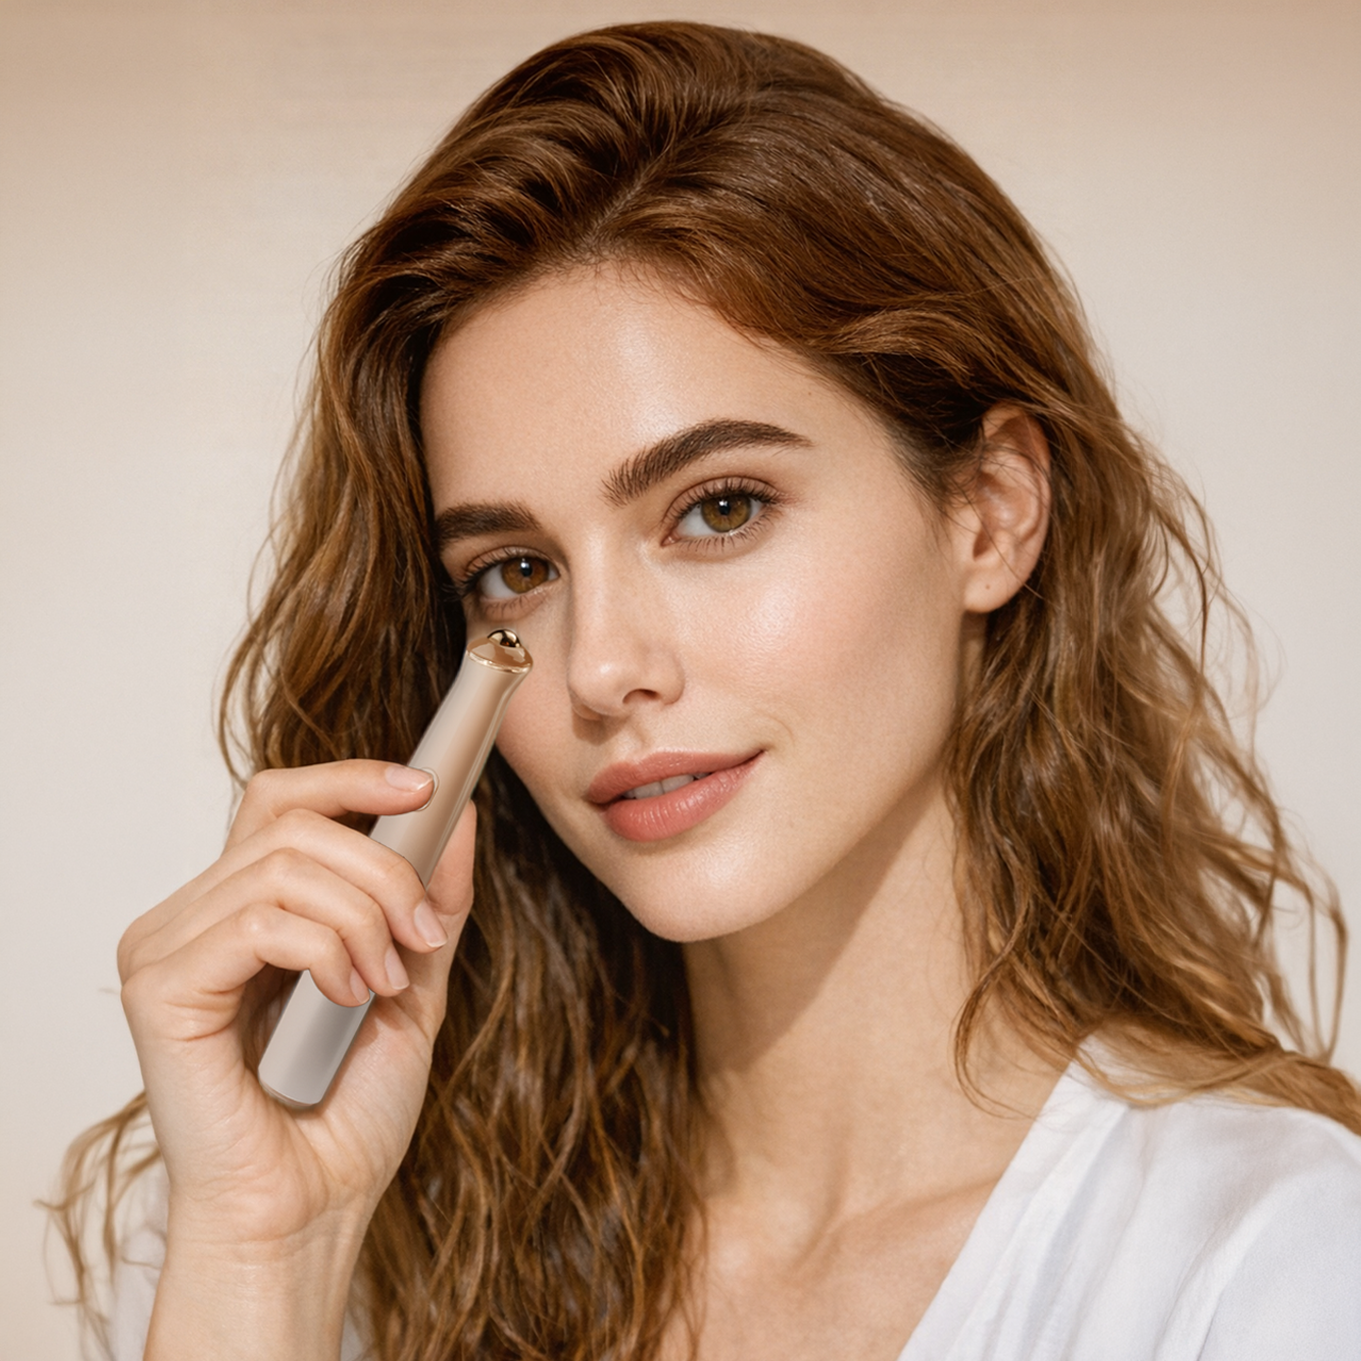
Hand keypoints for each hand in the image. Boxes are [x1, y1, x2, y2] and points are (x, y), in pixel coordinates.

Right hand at [118, 760, 471, 1257]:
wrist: (313, 1208)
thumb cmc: (347, 1110)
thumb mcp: (412, 981)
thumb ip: (430, 901)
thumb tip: (457, 814)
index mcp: (241, 909)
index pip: (280, 800)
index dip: (351, 779)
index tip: (425, 787)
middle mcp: (192, 918)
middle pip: (294, 823)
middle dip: (383, 868)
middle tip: (419, 935)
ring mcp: (166, 949)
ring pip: (283, 865)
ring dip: (363, 918)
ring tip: (383, 982)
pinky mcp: (158, 989)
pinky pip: (259, 922)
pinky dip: (326, 951)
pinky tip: (345, 999)